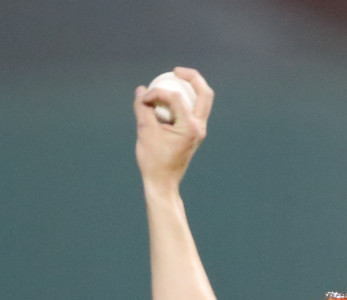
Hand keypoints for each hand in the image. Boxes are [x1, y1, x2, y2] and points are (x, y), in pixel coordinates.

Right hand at [134, 67, 213, 193]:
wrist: (163, 182)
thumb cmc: (153, 160)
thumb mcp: (144, 131)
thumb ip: (142, 108)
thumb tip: (141, 90)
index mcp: (189, 127)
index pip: (176, 97)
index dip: (157, 92)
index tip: (143, 100)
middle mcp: (199, 127)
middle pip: (205, 93)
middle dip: (192, 77)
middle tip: (176, 70)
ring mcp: (200, 130)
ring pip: (203, 100)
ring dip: (191, 87)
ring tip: (174, 79)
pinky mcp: (195, 133)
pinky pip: (195, 109)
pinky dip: (185, 100)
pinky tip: (170, 97)